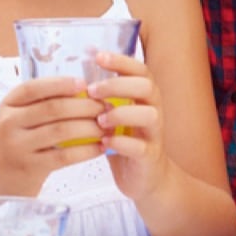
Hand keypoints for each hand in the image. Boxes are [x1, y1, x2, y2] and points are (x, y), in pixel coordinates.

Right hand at [0, 76, 109, 194]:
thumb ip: (43, 103)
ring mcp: (18, 146)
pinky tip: (100, 147)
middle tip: (105, 108)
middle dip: (85, 106)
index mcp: (9, 104)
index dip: (61, 84)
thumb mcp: (21, 118)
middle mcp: (10, 123)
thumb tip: (86, 89)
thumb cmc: (18, 142)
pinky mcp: (31, 167)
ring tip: (107, 127)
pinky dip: (86, 150)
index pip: (34, 88)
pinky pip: (65, 156)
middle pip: (53, 108)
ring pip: (61, 131)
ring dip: (90, 127)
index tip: (84, 84)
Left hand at [90, 51, 169, 200]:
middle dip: (118, 85)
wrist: (145, 178)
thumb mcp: (115, 112)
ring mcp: (154, 134)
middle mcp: (154, 110)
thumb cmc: (125, 139)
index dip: (121, 61)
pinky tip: (104, 142)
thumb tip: (81, 61)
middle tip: (92, 91)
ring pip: (149, 115)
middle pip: (147, 86)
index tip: (98, 56)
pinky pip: (140, 147)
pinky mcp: (150, 157)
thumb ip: (103, 92)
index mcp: (144, 96)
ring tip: (100, 120)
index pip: (140, 69)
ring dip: (122, 114)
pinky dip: (121, 143)